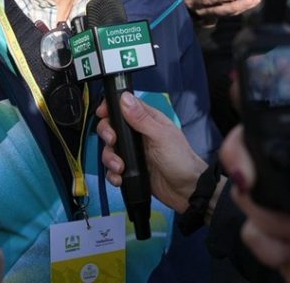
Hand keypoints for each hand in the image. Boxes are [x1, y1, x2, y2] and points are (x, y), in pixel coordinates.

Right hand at [96, 92, 206, 211]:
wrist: (187, 191)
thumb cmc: (179, 159)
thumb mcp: (161, 136)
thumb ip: (141, 118)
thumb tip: (124, 97)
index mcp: (147, 120)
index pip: (124, 107)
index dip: (110, 108)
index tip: (101, 113)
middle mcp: (137, 135)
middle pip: (112, 128)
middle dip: (107, 134)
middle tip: (113, 141)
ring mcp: (133, 153)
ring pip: (110, 149)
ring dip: (110, 158)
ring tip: (120, 168)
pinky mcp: (130, 171)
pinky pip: (113, 170)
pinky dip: (112, 174)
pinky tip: (119, 179)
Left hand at [168, 0, 260, 20]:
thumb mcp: (211, 0)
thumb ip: (225, 1)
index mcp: (211, 11)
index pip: (230, 11)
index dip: (244, 7)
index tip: (256, 0)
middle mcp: (202, 8)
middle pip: (220, 10)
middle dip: (236, 6)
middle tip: (248, 0)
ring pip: (208, 0)